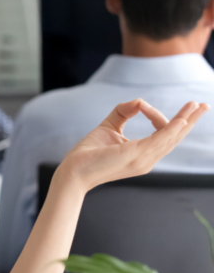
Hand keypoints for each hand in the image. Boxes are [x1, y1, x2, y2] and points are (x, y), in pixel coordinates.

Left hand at [59, 99, 209, 190]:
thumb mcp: (108, 126)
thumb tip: (139, 101)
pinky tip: (182, 119)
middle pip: (175, 137)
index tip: (143, 105)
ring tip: (197, 105)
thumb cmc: (89, 153)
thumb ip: (124, 112)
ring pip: (171, 137)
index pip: (163, 135)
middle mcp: (147, 159)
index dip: (162, 118)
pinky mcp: (136, 155)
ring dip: (185, 120)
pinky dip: (171, 129)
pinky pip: (159, 140)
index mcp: (143, 154)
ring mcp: (144, 159)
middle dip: (190, 120)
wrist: (73, 171)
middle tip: (204, 105)